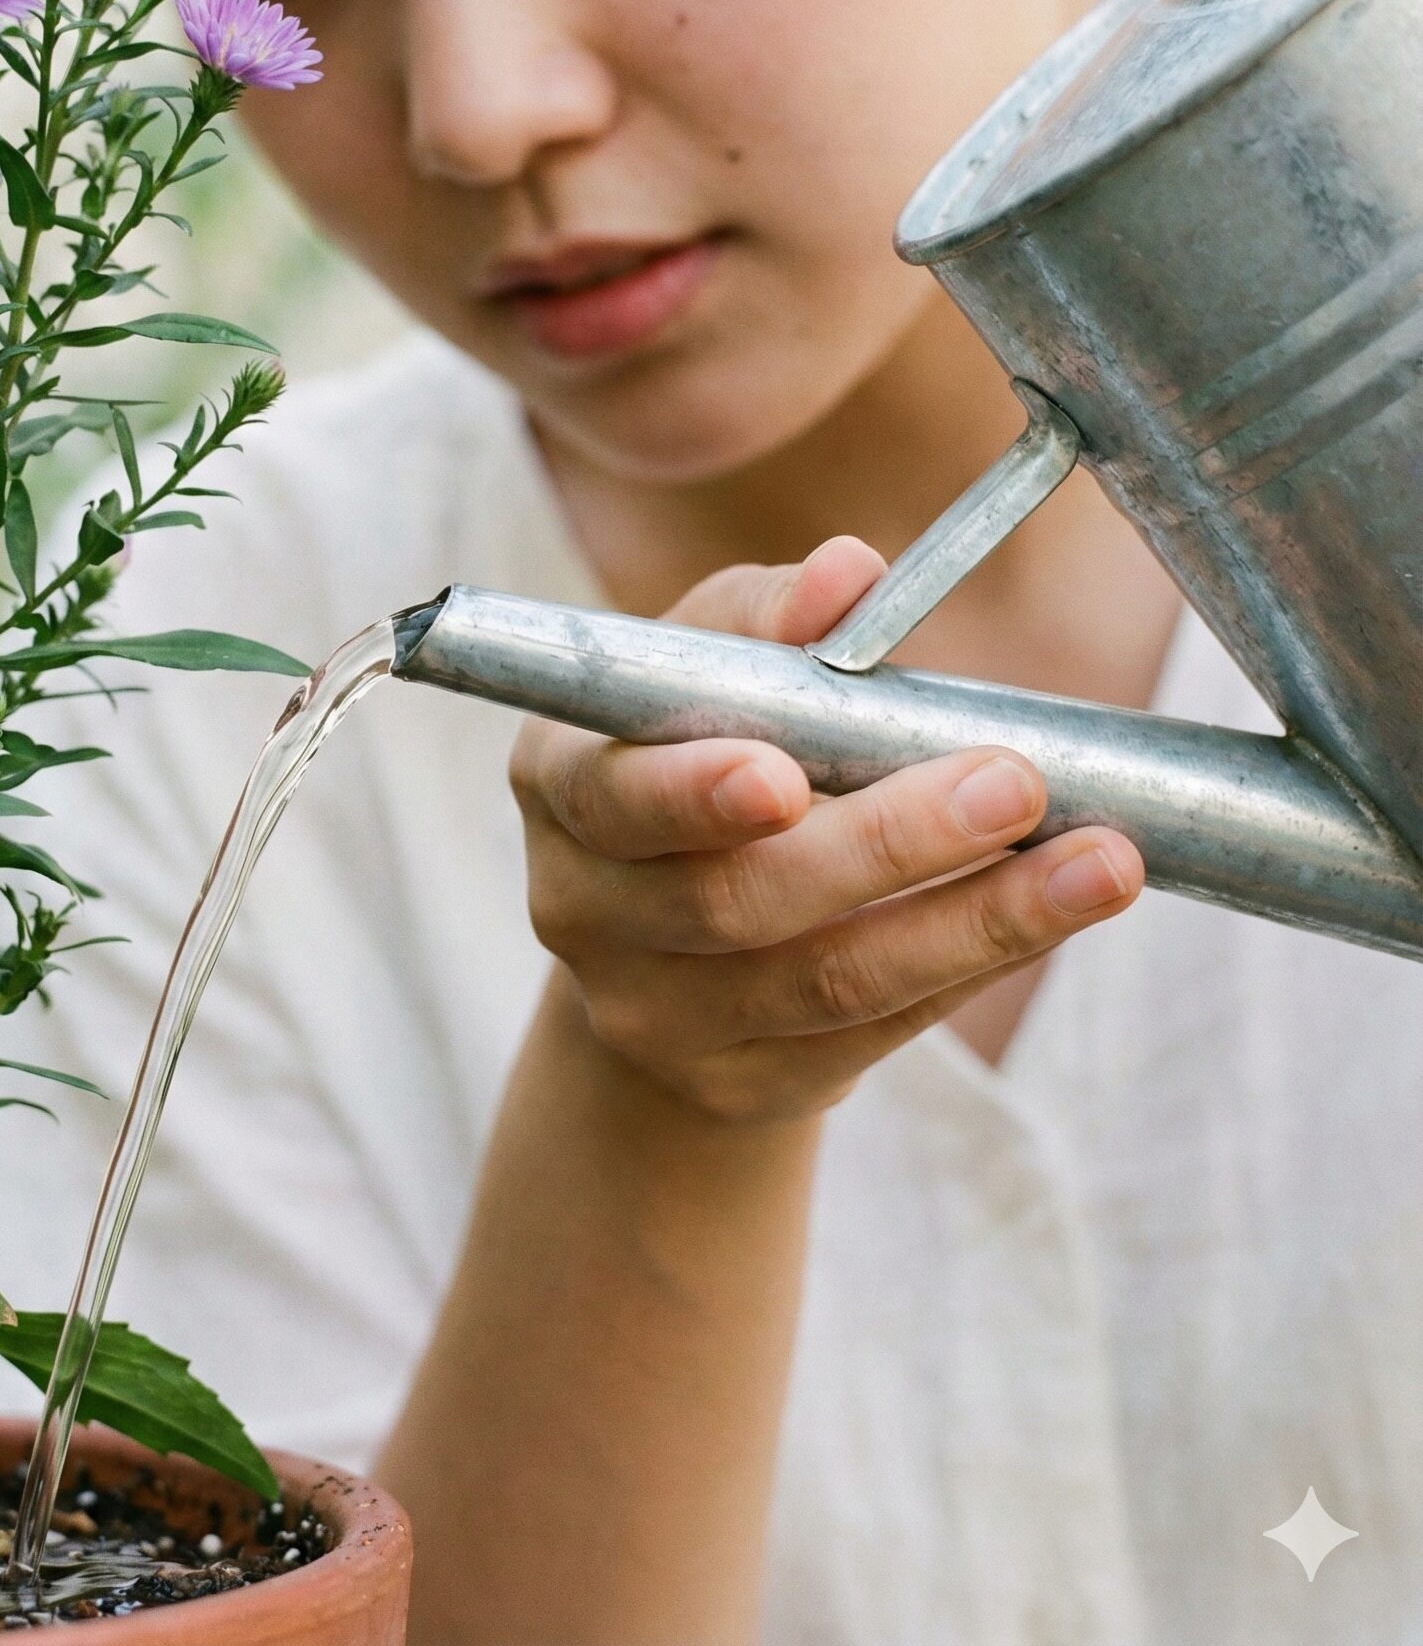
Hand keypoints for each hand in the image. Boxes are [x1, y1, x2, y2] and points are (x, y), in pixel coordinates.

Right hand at [509, 537, 1144, 1122]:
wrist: (656, 957)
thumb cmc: (693, 764)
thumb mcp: (701, 678)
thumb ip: (764, 619)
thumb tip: (849, 573)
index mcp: (560, 787)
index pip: (615, 795)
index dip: (693, 790)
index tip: (789, 773)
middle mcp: (582, 909)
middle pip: (734, 897)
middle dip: (886, 843)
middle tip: (1015, 783)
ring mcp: (654, 1015)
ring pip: (823, 979)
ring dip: (972, 920)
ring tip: (1098, 864)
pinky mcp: (741, 1085)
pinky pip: (869, 1035)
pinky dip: (967, 965)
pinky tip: (1051, 915)